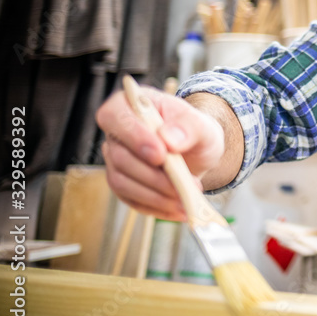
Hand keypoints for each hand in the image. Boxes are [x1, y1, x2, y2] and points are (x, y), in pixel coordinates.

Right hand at [96, 88, 224, 220]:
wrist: (198, 151)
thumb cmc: (195, 131)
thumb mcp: (201, 124)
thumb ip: (188, 126)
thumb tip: (170, 138)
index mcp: (130, 105)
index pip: (116, 117)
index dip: (134, 137)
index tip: (161, 155)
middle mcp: (117, 133)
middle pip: (120, 157)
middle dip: (153, 176)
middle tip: (184, 184)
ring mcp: (116, 160)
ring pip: (122, 182)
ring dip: (155, 196)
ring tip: (185, 201)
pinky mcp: (124, 183)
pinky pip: (131, 200)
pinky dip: (155, 208)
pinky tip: (177, 210)